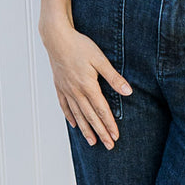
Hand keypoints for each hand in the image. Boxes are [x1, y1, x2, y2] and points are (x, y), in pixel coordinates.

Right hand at [41, 19, 131, 148]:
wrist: (56, 38)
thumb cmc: (79, 46)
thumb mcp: (100, 59)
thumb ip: (114, 77)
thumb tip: (128, 91)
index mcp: (88, 86)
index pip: (101, 110)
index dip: (109, 124)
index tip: (115, 136)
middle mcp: (76, 91)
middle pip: (90, 117)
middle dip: (100, 132)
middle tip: (108, 146)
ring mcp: (66, 90)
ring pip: (77, 115)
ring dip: (86, 129)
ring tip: (92, 142)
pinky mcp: (59, 86)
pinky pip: (65, 106)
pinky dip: (70, 117)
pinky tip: (75, 125)